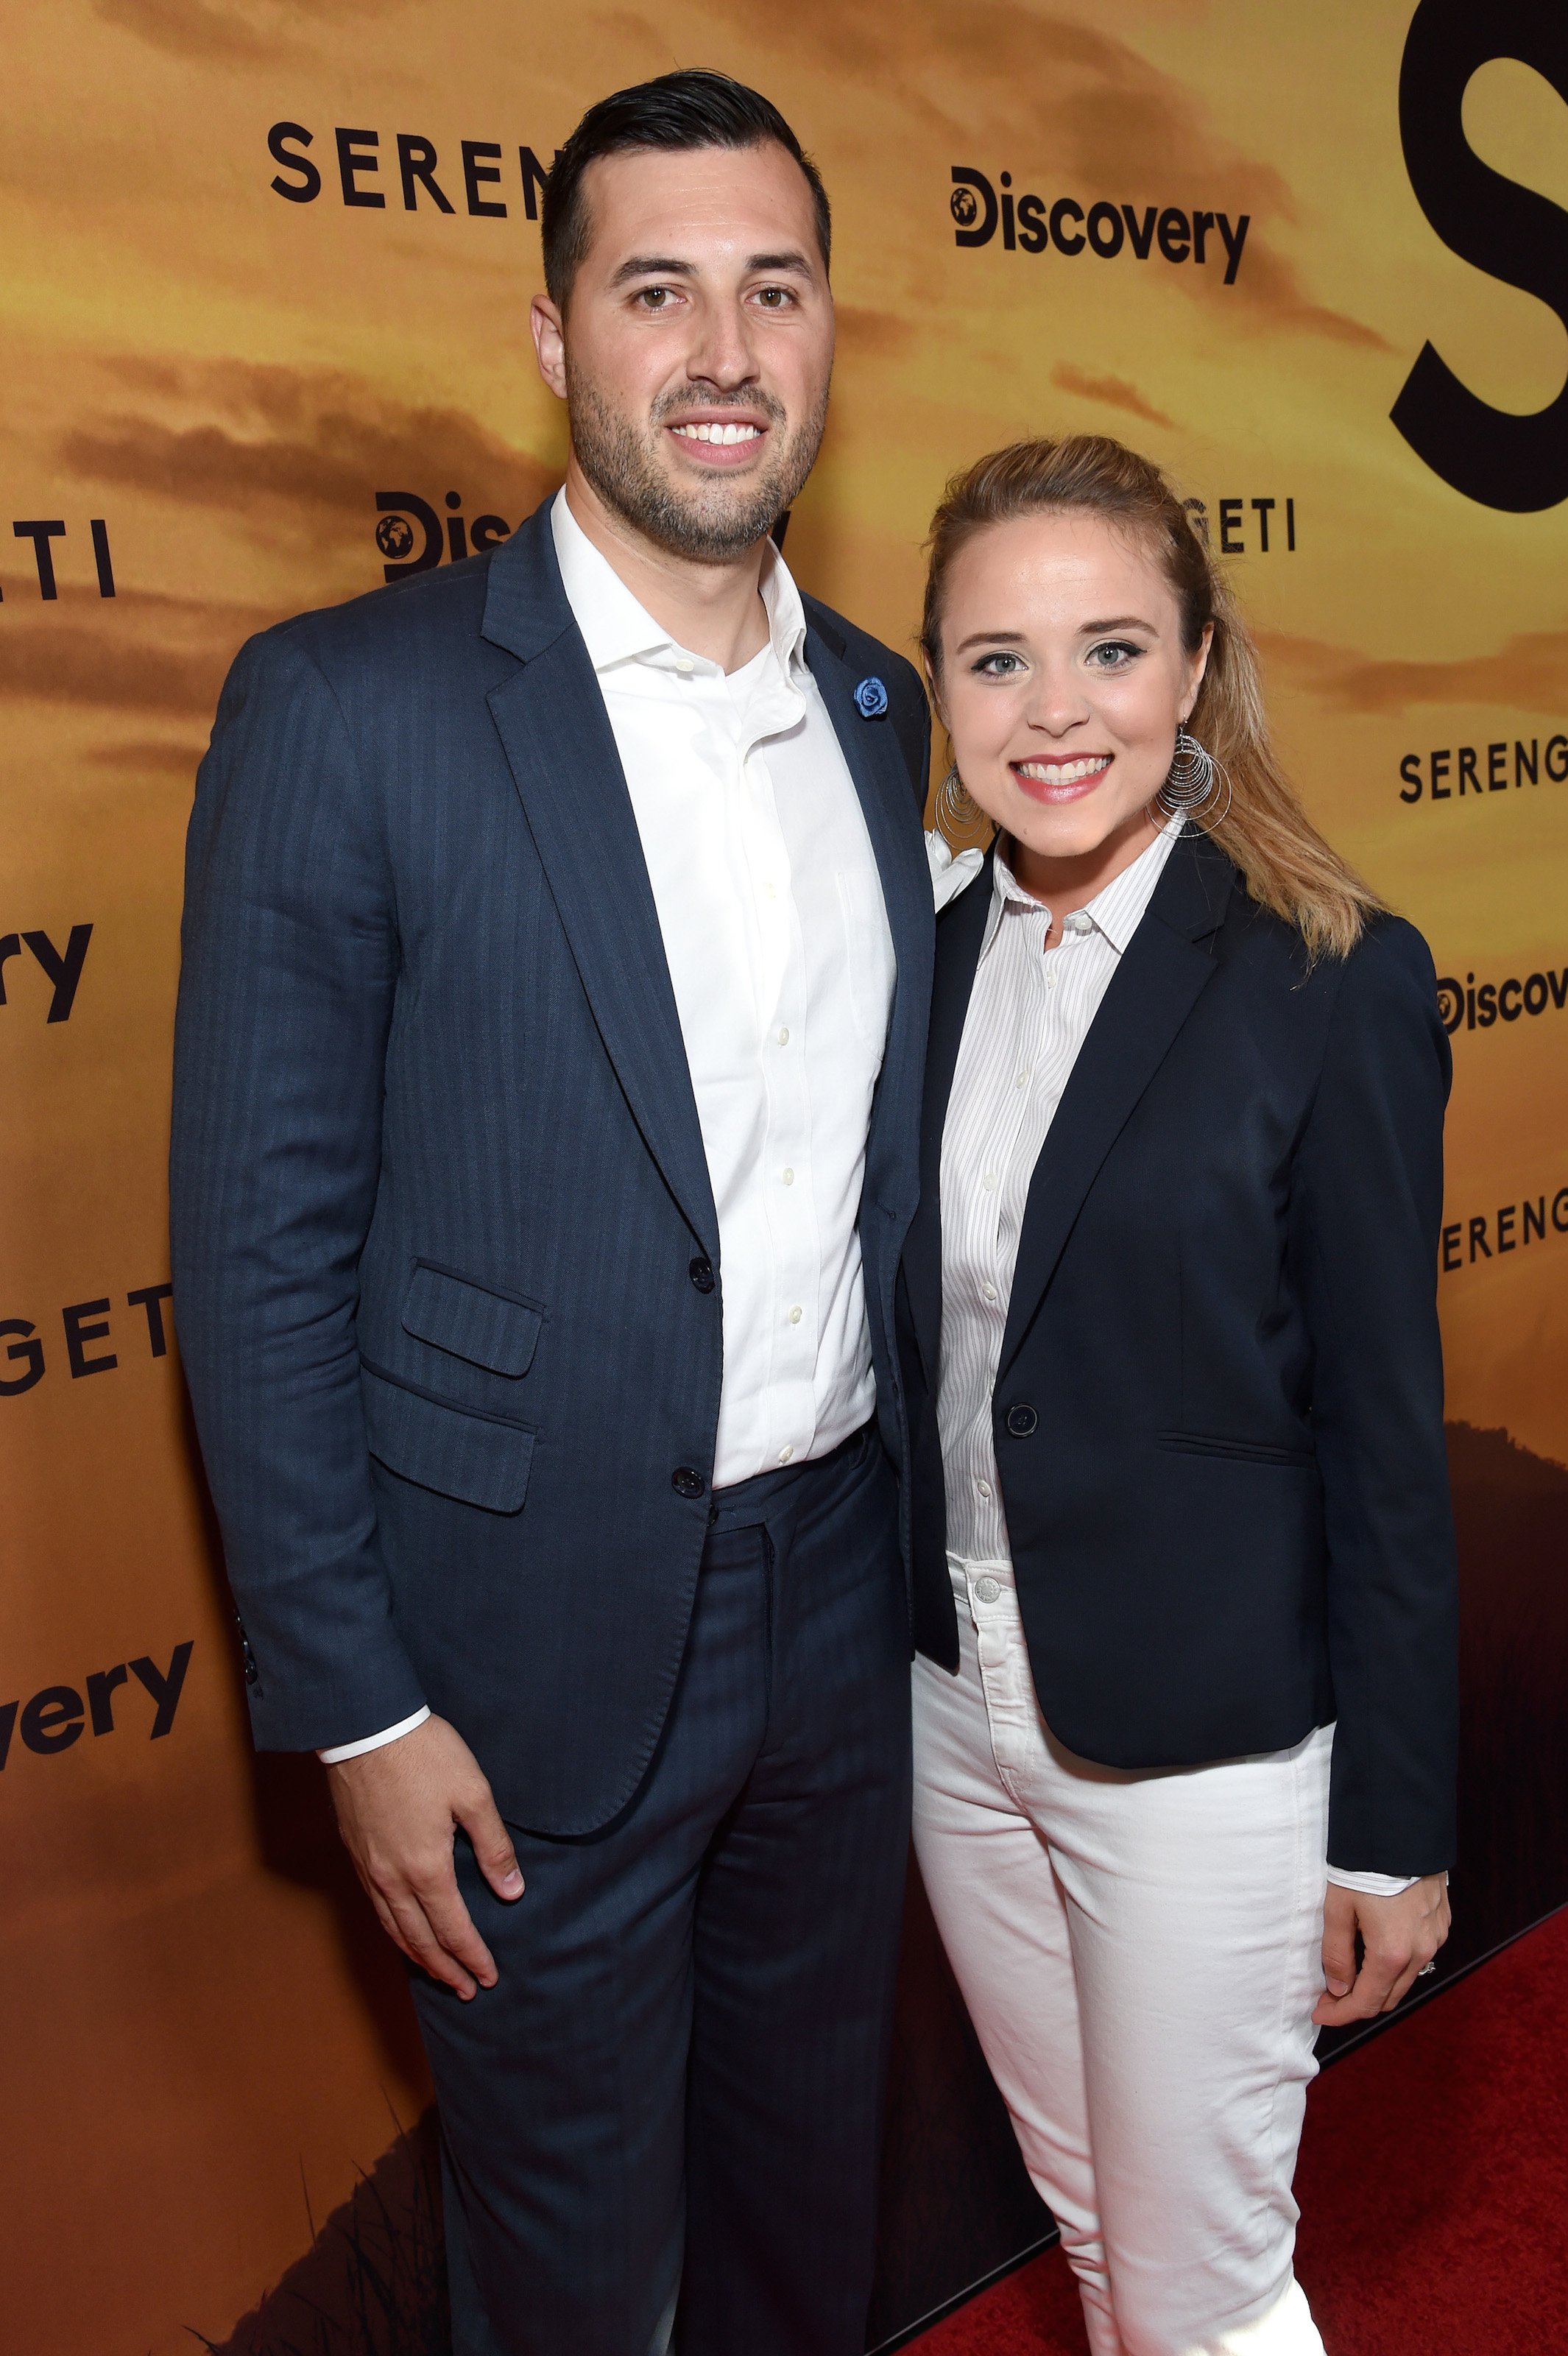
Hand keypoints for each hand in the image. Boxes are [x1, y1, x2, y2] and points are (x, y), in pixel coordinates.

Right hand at [325, 1713, 523, 1998]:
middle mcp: (392, 1879)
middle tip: (467, 1990)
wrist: (366, 1728)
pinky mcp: (355, 1854)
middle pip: (420, 1941)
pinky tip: (403, 1932)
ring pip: (393, 1929)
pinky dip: (393, 1931)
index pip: (454, 1930)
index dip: (473, 1957)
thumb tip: (512, 1892)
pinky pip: (375, 1908)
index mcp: (427, 1868)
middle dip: (446, 1970)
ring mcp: (369, 1869)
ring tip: (438, 1974)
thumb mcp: (473, 1794)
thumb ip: (494, 1847)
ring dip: (418, 1957)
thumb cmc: (424, 1755)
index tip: (489, 1977)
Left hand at [1313, 1873, 1449, 2026]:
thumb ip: (1336, 1953)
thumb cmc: (1364, 1867)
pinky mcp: (1441, 1924)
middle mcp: (1420, 1952)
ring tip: (1351, 1974)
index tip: (1319, 2012)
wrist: (1402, 1830)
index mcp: (1392, 1954)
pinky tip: (1377, 1951)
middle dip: (1358, 2002)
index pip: (1365, 2002)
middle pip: (1388, 1997)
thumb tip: (1338, 1988)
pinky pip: (1419, 1957)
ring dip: (1379, 1985)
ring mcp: (1435, 1938)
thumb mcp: (1338, 1908)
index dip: (1340, 2013)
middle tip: (1330, 1994)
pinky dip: (1397, 1965)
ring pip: (1406, 1980)